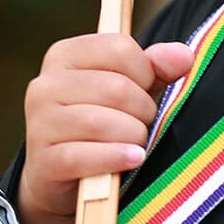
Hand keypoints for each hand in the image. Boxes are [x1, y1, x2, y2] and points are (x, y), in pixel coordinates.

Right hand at [19, 34, 194, 223]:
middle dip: (143, 109)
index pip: (119, 48)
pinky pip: (87, 157)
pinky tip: (133, 158)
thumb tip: (183, 56)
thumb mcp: (132, 86)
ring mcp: (39, 124)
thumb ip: (158, 66)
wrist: (62, 174)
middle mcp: (45, 85)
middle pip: (116, 88)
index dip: (145, 71)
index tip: (146, 88)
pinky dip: (117, 157)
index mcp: (64, 55)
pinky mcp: (44, 161)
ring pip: (101, 123)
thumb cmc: (104, 119)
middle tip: (143, 123)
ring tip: (137, 142)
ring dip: (133, 135)